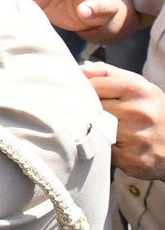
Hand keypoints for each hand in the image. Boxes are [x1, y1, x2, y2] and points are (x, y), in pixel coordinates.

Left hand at [82, 62, 164, 180]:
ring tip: (107, 129)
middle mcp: (140, 113)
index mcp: (140, 90)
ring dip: (95, 130)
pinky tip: (114, 145)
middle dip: (91, 111)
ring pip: (95, 129)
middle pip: (93, 108)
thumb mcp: (138, 86)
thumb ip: (107, 73)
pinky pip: (102, 150)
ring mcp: (136, 137)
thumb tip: (79, 71)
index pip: (94, 86)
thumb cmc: (151, 110)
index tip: (91, 97)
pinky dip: (102, 148)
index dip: (87, 92)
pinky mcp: (131, 159)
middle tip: (100, 115)